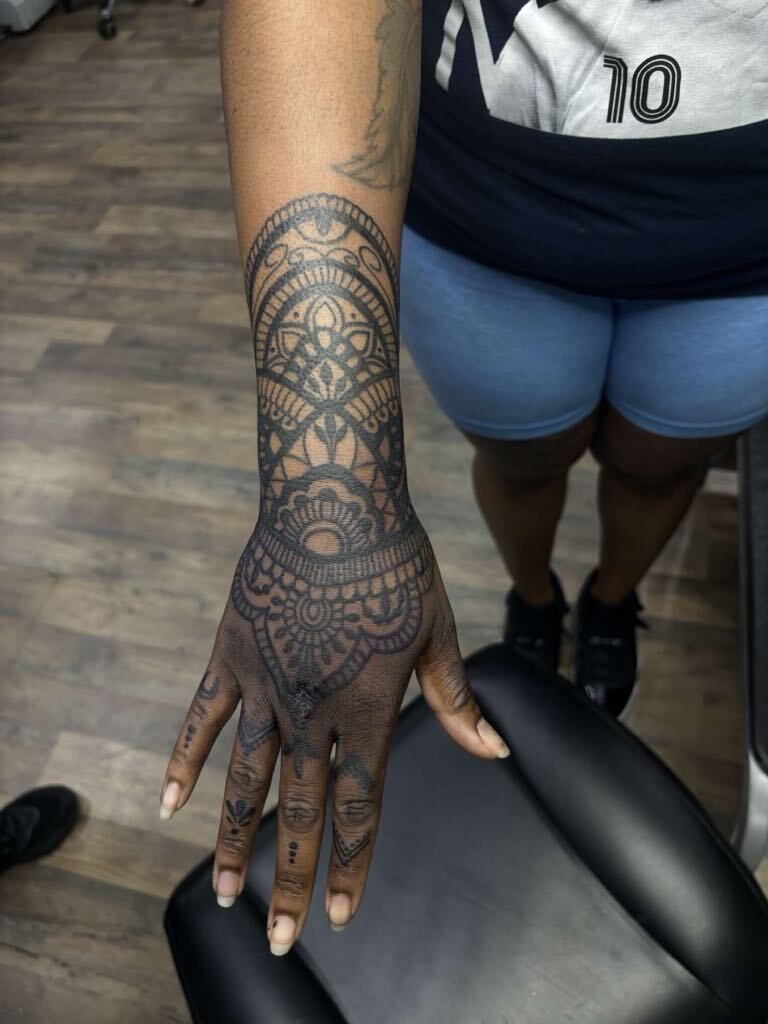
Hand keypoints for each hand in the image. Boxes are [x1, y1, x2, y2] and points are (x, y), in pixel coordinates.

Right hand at [160, 509, 508, 952]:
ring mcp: (266, 684)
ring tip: (222, 893)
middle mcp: (314, 708)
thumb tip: (494, 750)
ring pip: (245, 779)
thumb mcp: (437, 629)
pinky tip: (170, 803)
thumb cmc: (395, 563)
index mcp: (370, 707)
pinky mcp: (231, 654)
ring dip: (232, 841)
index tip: (343, 916)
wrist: (333, 501)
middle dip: (294, 880)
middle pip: (303, 811)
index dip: (354, 865)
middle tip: (279, 940)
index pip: (362, 806)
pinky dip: (184, 760)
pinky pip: (200, 718)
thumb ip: (457, 699)